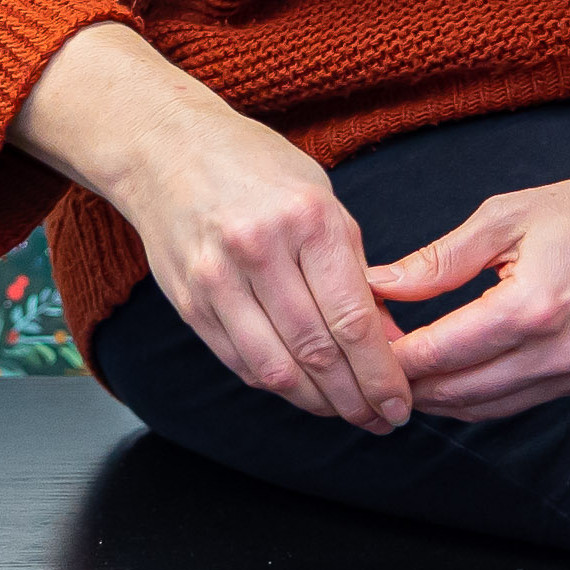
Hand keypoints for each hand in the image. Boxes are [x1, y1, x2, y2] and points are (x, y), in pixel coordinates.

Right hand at [14, 22, 410, 432]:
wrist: (167, 149)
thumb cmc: (258, 168)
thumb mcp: (323, 201)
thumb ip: (355, 271)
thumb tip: (390, 340)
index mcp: (308, 219)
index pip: (351, 318)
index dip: (381, 371)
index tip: (401, 401)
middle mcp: (260, 251)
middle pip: (316, 351)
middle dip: (355, 398)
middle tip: (382, 420)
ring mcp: (217, 280)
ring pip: (274, 369)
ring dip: (316, 403)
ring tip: (348, 416)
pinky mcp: (189, 303)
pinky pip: (239, 362)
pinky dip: (275, 385)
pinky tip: (303, 393)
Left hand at [368, 101, 569, 421]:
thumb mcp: (510, 215)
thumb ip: (440, 259)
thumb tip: (378, 284)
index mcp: (530, 307)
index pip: (436, 354)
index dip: (385, 354)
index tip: (349, 340)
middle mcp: (554, 354)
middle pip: (453, 393)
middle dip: (401, 384)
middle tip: (359, 362)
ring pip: (480, 411)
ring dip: (433, 399)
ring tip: (393, 374)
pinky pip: (512, 407)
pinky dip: (472, 400)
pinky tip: (444, 380)